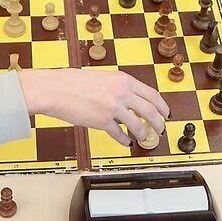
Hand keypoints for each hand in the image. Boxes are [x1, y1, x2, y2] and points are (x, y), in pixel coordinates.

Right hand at [19, 68, 169, 145]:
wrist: (55, 89)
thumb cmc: (74, 82)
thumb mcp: (103, 78)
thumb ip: (119, 88)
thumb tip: (132, 101)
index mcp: (123, 80)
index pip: (152, 94)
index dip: (162, 106)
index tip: (165, 113)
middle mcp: (121, 92)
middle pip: (150, 111)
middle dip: (158, 123)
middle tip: (161, 129)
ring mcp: (112, 107)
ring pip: (138, 125)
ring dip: (144, 134)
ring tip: (144, 138)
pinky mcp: (102, 121)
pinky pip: (119, 134)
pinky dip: (124, 140)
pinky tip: (126, 142)